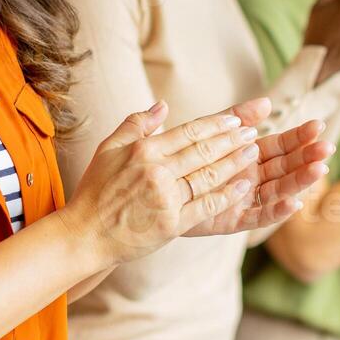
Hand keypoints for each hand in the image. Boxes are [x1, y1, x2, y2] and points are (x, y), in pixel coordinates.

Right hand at [62, 97, 275, 266]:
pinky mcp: (171, 223)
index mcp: (144, 149)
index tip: (236, 121)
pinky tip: (242, 187)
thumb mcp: (108, 148)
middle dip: (232, 140)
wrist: (85, 234)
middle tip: (252, 133)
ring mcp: (165, 197)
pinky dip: (226, 196)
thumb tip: (163, 105)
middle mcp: (157, 170)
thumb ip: (135, 124)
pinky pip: (206, 206)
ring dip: (234, 163)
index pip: (189, 132)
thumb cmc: (95, 191)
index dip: (216, 125)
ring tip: (253, 153)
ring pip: (209, 176)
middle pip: (204, 151)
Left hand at [184, 112, 333, 235]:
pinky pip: (258, 216)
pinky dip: (276, 211)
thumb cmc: (179, 159)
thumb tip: (267, 103)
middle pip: (285, 167)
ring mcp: (245, 200)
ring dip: (299, 181)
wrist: (150, 191)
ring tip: (320, 169)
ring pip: (278, 190)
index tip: (318, 125)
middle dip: (307, 157)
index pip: (280, 145)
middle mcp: (252, 178)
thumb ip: (236, 117)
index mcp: (249, 156)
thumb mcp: (208, 132)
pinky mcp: (232, 221)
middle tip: (327, 146)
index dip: (299, 136)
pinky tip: (294, 203)